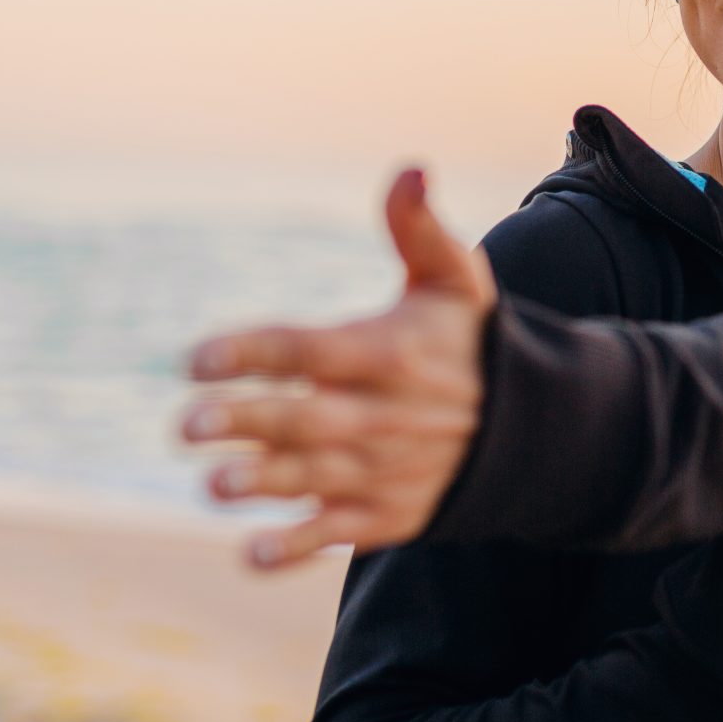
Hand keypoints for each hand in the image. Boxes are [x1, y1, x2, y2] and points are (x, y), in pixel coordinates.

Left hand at [177, 167, 498, 570]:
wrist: (536, 428)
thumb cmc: (472, 342)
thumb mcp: (455, 280)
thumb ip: (419, 228)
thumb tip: (409, 168)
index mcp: (387, 352)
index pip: (309, 350)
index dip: (253, 352)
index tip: (197, 358)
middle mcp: (383, 414)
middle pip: (304, 419)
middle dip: (246, 424)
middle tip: (186, 427)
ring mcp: (385, 469)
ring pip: (314, 480)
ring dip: (263, 486)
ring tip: (213, 487)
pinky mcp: (388, 515)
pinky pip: (337, 536)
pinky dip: (296, 548)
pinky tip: (250, 554)